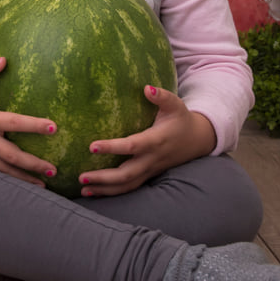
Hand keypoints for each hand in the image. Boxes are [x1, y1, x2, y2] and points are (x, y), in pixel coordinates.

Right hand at [0, 56, 58, 185]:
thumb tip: (5, 59)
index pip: (13, 123)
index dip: (33, 125)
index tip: (53, 127)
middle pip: (11, 156)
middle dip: (33, 164)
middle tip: (53, 170)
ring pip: (3, 169)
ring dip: (23, 178)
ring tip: (45, 186)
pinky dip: (9, 178)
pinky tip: (24, 184)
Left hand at [77, 85, 216, 196]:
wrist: (198, 140)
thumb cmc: (181, 119)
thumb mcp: (176, 104)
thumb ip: (162, 96)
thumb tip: (146, 88)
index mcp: (156, 140)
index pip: (132, 146)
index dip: (113, 147)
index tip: (92, 146)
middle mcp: (152, 159)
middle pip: (127, 174)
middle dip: (104, 178)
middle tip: (82, 176)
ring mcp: (150, 170)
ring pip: (127, 185)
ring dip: (105, 189)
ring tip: (83, 188)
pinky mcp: (148, 175)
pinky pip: (130, 188)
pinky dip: (112, 192)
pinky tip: (94, 192)